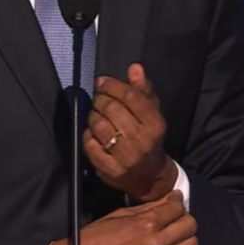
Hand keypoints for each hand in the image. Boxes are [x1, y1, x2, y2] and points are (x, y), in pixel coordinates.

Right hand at [48, 191, 197, 244]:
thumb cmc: (94, 241)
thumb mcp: (119, 215)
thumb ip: (146, 208)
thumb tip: (165, 201)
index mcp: (145, 226)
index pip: (178, 208)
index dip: (177, 200)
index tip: (174, 198)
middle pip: (190, 226)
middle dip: (184, 217)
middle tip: (175, 213)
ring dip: (183, 235)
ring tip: (171, 230)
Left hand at [83, 63, 177, 202]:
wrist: (150, 176)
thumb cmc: (149, 138)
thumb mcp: (152, 113)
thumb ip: (143, 90)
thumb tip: (135, 68)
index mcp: (155, 124)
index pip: (130, 97)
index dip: (112, 85)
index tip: (101, 82)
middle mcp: (141, 140)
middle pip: (112, 109)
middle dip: (100, 99)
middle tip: (99, 99)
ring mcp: (125, 157)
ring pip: (98, 125)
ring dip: (93, 115)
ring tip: (97, 114)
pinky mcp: (109, 170)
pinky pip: (90, 144)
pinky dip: (88, 134)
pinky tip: (93, 133)